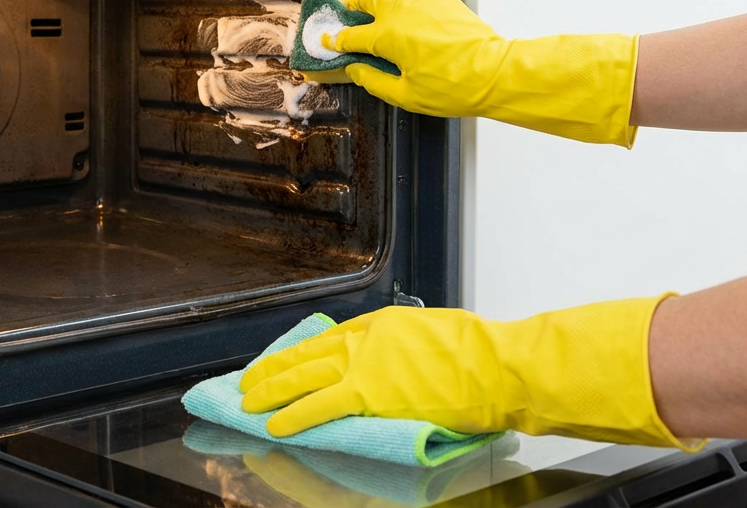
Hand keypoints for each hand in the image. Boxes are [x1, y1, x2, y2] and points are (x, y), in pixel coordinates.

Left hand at [239, 298, 697, 449]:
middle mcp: (365, 339)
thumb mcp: (434, 332)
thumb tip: (395, 362)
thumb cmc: (480, 353)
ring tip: (249, 402)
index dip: (300, 353)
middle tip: (249, 381)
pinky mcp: (368, 393)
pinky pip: (319, 405)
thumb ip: (404, 346)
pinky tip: (275, 424)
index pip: (328, 338)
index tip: (283, 362)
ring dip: (271, 390)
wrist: (497, 366)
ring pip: (303, 376)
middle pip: (306, 354)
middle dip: (274, 369)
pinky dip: (294, 414)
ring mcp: (364, 364)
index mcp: (382, 322)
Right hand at [332, 0, 638, 145]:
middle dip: (354, 6)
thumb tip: (356, 70)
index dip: (336, 40)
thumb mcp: (405, 95)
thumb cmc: (452, 86)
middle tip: (352, 17)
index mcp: (385, 37)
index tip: (329, 42)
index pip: (350, 35)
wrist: (490, 72)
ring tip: (378, 3)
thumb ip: (374, 81)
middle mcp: (399, 11)